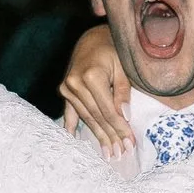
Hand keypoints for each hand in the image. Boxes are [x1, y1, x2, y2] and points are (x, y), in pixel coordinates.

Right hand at [58, 24, 134, 156]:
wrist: (92, 38)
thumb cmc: (112, 50)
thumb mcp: (123, 68)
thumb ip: (123, 92)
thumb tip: (125, 117)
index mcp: (92, 76)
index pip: (108, 111)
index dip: (120, 128)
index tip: (129, 143)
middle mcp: (75, 83)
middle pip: (97, 117)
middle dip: (110, 137)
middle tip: (120, 154)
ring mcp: (67, 87)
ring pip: (86, 117)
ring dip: (98, 135)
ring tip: (108, 152)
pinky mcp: (64, 90)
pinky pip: (70, 112)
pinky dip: (72, 126)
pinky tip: (74, 141)